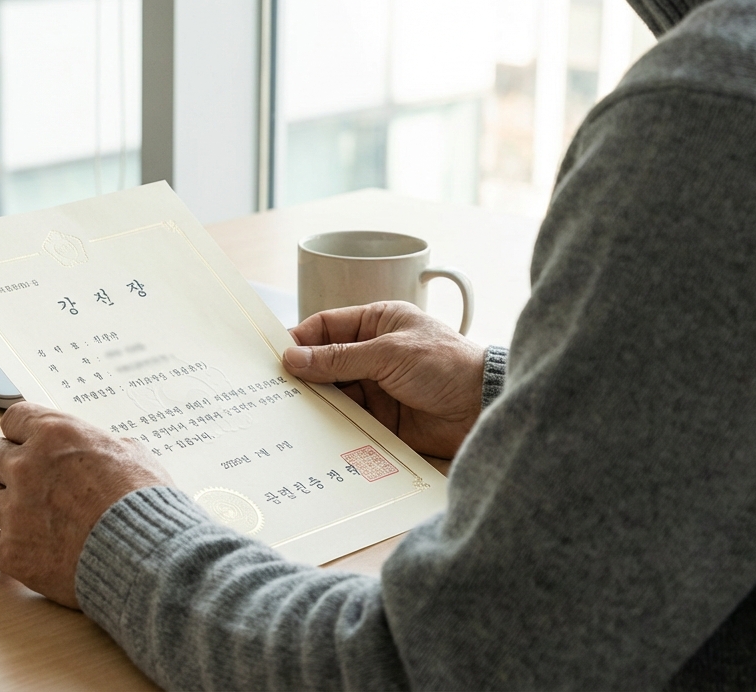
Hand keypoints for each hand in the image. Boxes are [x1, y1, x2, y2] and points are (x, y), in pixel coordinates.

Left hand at [0, 403, 173, 607]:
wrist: (145, 557)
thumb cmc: (145, 505)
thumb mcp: (134, 455)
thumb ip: (103, 448)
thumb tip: (100, 452)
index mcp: (55, 435)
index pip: (14, 419)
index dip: (22, 432)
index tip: (27, 442)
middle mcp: (27, 467)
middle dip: (8, 467)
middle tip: (28, 482)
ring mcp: (15, 510)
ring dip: (3, 505)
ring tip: (26, 517)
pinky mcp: (11, 552)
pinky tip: (19, 546)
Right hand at [285, 301, 486, 459]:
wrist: (483, 409)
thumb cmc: (446, 365)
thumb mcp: (388, 354)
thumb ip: (339, 358)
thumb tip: (293, 358)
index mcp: (378, 323)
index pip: (328, 326)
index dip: (301, 340)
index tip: (274, 355)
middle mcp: (374, 353)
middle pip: (325, 362)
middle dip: (302, 374)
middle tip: (272, 388)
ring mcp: (376, 387)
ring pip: (333, 393)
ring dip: (314, 401)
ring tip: (285, 412)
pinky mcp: (380, 419)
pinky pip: (347, 420)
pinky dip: (329, 424)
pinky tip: (310, 431)